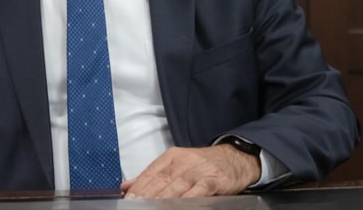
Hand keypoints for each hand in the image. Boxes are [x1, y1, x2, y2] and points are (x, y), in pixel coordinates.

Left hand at [121, 145, 260, 198]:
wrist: (235, 157)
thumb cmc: (203, 164)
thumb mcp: (177, 164)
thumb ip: (152, 176)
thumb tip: (127, 186)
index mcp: (172, 157)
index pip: (151, 172)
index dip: (139, 186)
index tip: (129, 198)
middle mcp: (184, 162)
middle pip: (161, 180)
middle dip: (147, 195)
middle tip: (136, 204)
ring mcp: (199, 171)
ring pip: (177, 186)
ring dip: (163, 199)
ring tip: (151, 207)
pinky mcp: (214, 180)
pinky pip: (199, 191)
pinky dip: (190, 198)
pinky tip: (181, 205)